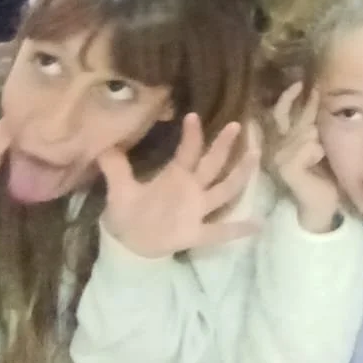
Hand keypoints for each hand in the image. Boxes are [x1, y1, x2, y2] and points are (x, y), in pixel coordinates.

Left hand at [98, 114, 260, 258]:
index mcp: (175, 177)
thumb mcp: (120, 190)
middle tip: (236, 124)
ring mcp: (197, 211)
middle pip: (213, 164)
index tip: (192, 116)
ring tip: (255, 155)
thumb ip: (115, 168)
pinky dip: (238, 229)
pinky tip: (259, 224)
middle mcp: (192, 190)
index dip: (191, 136)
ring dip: (240, 175)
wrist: (129, 246)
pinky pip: (220, 230)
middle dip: (224, 146)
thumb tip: (102, 144)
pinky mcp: (196, 232)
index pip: (187, 152)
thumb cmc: (129, 214)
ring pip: (224, 190)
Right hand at [269, 84, 340, 233]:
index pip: (280, 111)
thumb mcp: (315, 141)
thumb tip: (313, 89)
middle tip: (319, 135)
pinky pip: (310, 146)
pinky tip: (316, 164)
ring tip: (317, 159)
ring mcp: (278, 158)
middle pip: (299, 121)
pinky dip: (317, 152)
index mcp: (280, 140)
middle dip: (312, 122)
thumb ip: (309, 121)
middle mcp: (274, 146)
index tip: (300, 82)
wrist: (323, 203)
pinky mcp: (287, 168)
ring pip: (308, 132)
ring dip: (319, 143)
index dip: (288, 96)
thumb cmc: (322, 172)